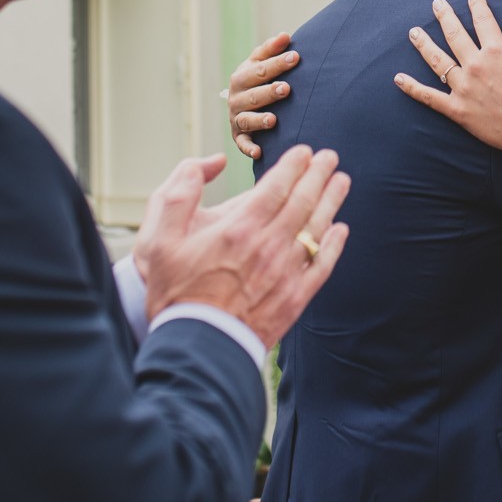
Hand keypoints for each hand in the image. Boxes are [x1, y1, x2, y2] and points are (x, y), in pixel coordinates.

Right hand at [134, 144, 350, 347]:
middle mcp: (268, 247)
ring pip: (317, 228)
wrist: (195, 349)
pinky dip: (334, 245)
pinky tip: (341, 230)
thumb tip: (210, 162)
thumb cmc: (175, 292)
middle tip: (330, 158)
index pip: (277, 186)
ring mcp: (286, 274)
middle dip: (318, 175)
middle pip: (303, 202)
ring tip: (342, 182)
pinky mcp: (295, 299)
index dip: (294, 165)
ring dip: (332, 201)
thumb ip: (180, 191)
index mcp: (239, 229)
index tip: (304, 152)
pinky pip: (323, 265)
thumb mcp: (159, 238)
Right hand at [229, 31, 298, 158]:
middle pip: (253, 95)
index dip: (277, 64)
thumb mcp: (259, 62)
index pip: (259, 69)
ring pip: (246, 120)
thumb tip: (285, 35)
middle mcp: (236, 98)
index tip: (296, 58)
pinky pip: (242, 144)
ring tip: (274, 119)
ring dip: (259, 120)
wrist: (244, 103)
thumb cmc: (258, 80)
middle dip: (269, 91)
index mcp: (241, 77)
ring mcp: (236, 118)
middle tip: (286, 88)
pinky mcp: (239, 137)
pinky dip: (249, 148)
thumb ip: (271, 50)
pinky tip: (259, 152)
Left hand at [394, 0, 501, 157]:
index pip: (482, 20)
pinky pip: (430, 97)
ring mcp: (463, 88)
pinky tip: (398, 78)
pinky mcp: (457, 109)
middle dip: (444, 16)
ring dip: (424, 44)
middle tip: (436, 4)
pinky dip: (412, 88)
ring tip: (414, 32)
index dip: (476, 5)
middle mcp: (475, 65)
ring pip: (438, 61)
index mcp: (496, 50)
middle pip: (455, 35)